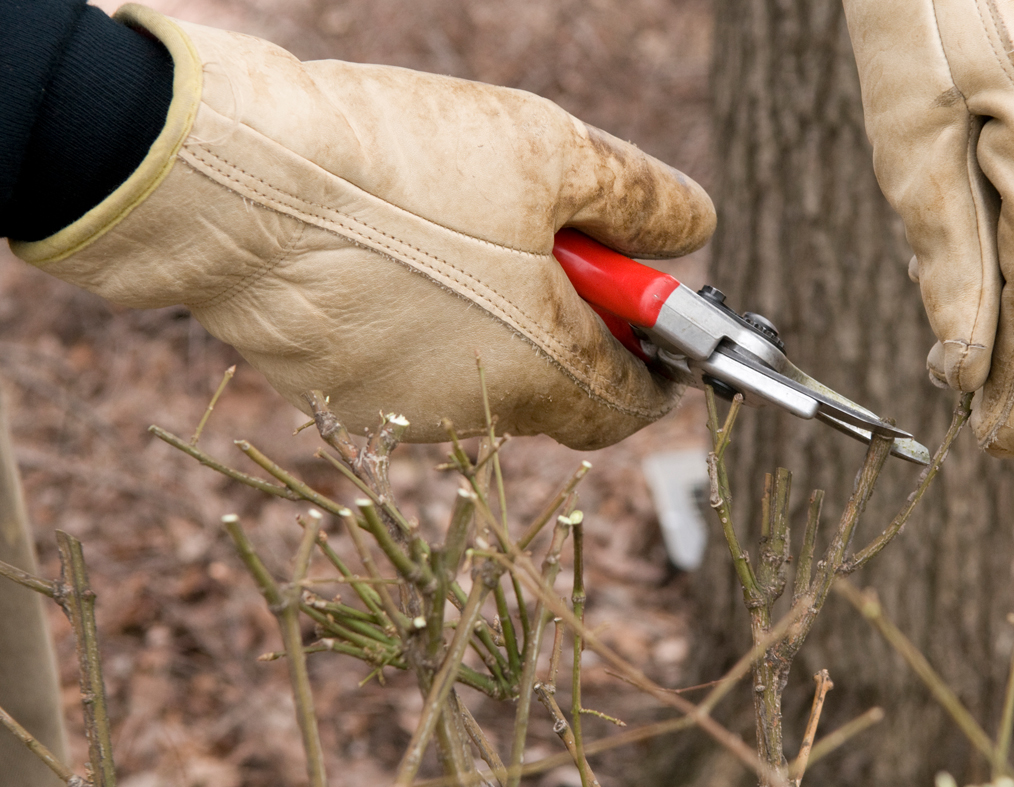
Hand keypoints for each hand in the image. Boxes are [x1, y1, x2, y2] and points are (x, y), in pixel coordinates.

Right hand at [12, 5, 713, 448]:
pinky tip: (387, 248)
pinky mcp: (329, 390)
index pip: (633, 403)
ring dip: (492, 314)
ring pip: (477, 370)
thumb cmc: (407, 167)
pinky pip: (402, 361)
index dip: (657, 359)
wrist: (235, 182)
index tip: (654, 315)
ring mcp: (396, 410)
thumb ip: (642, 202)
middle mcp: (475, 414)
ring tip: (454, 224)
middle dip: (568, 319)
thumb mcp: (554, 155)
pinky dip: (418, 316)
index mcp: (545, 372)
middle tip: (551, 236)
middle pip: (554, 385)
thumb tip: (693, 229)